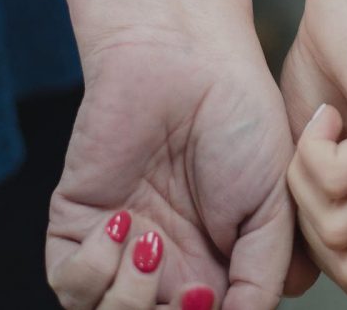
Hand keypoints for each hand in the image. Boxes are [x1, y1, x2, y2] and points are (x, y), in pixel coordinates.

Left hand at [46, 26, 295, 309]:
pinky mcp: (78, 223)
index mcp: (220, 265)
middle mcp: (170, 264)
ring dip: (127, 302)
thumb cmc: (242, 119)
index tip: (215, 297)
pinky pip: (70, 284)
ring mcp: (121, 247)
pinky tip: (121, 223)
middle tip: (189, 284)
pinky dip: (92, 271)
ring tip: (152, 244)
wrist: (190, 61)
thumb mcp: (276, 206)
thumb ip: (264, 279)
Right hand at [281, 0, 346, 304]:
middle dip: (301, 210)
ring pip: (338, 227)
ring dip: (302, 173)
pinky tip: (332, 106)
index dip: (310, 240)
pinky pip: (339, 179)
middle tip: (311, 148)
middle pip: (345, 265)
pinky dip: (311, 146)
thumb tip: (293, 284)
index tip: (308, 178)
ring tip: (325, 123)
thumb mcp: (303, 163)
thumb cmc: (326, 73)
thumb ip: (306, 224)